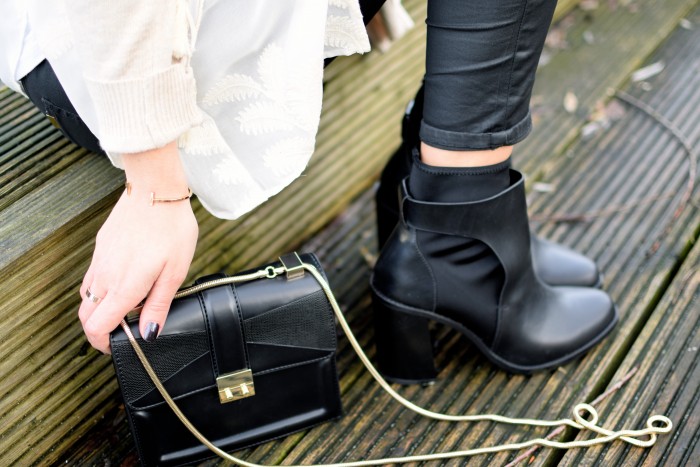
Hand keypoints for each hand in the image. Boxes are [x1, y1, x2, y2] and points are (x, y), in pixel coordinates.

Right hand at [78, 142, 197, 352]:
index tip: (118, 347)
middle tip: (124, 331)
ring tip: (130, 305)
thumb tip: (149, 333)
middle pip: (86, 316)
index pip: (97, 327)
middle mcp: (105, 276)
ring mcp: (100, 261)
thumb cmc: (171, 229)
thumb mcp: (175, 272)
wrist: (156, 191)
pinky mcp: (100, 248)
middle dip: (100, 329)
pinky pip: (93, 277)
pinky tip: (126, 281)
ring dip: (102, 308)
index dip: (104, 343)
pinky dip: (102, 289)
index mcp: (124, 286)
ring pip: (88, 296)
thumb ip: (159, 305)